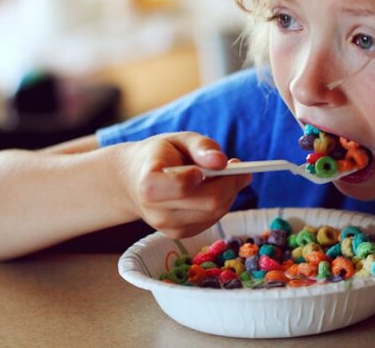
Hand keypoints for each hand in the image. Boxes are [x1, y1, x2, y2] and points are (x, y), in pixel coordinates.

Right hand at [120, 132, 251, 238]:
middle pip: (209, 203)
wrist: (133, 182)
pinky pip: (213, 219)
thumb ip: (200, 146)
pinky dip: (222, 202)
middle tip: (240, 166)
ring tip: (225, 173)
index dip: (204, 176)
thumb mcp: (177, 139)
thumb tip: (222, 161)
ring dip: (230, 193)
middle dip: (232, 183)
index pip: (182, 187)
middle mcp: (157, 212)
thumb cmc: (158, 155)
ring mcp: (169, 228)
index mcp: (149, 184)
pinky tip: (214, 188)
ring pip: (216, 213)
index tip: (215, 163)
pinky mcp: (181, 235)